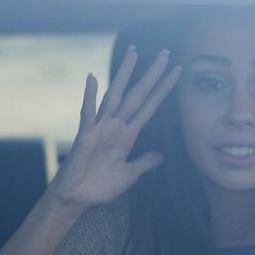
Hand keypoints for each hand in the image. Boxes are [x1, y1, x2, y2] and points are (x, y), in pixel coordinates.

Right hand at [47, 46, 180, 210]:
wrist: (76, 200)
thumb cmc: (99, 187)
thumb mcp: (130, 175)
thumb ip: (145, 162)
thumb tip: (161, 155)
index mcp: (128, 135)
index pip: (150, 106)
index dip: (164, 90)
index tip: (178, 72)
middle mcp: (115, 126)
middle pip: (137, 94)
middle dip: (152, 75)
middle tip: (166, 53)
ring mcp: (100, 128)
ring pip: (114, 96)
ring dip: (124, 75)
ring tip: (133, 53)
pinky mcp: (85, 136)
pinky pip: (88, 113)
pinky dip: (89, 96)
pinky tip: (91, 78)